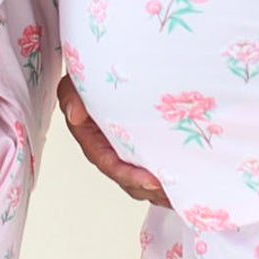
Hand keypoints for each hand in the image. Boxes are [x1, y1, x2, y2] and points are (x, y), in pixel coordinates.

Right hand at [57, 75, 169, 205]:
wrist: (114, 66)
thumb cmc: (94, 76)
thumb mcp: (77, 83)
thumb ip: (72, 95)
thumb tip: (75, 113)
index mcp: (92, 138)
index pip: (108, 163)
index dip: (127, 175)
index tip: (149, 181)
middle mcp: (110, 149)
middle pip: (128, 179)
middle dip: (148, 188)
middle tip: (170, 190)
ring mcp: (128, 150)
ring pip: (142, 179)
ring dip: (159, 189)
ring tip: (180, 191)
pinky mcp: (146, 146)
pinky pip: (156, 168)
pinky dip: (168, 179)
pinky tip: (185, 182)